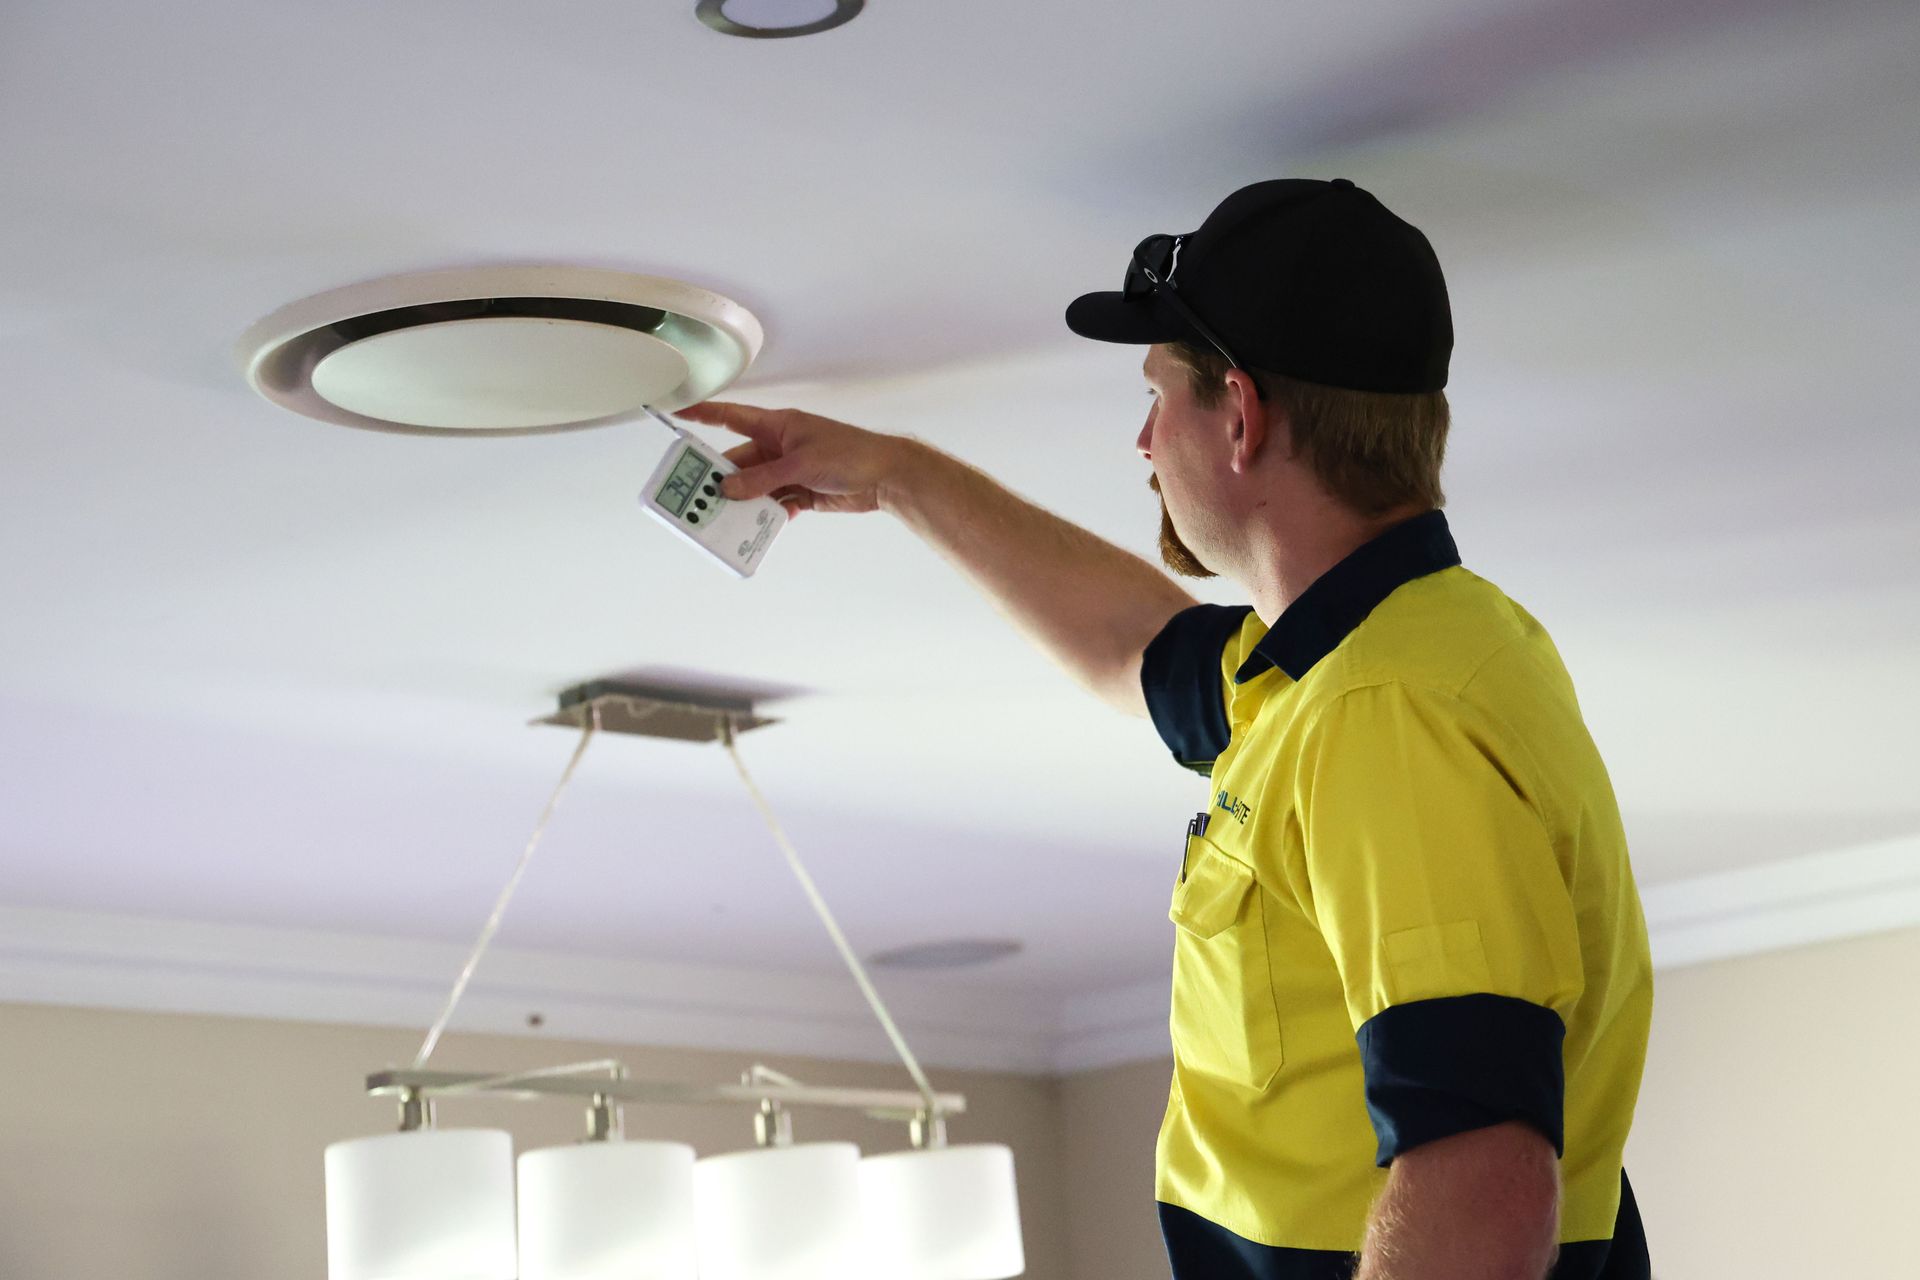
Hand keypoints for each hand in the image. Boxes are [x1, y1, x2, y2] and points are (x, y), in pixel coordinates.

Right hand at [673, 402, 912, 518]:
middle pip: (739, 462)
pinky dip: (768, 514)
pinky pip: (775, 503)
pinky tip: (760, 525)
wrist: (886, 476)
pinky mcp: (801, 492)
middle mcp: (780, 446)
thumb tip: (728, 487)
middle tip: (698, 494)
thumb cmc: (851, 453)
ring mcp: (790, 470)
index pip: (731, 417)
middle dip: (721, 478)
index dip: (703, 414)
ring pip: (755, 487)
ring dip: (744, 501)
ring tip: (724, 517)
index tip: (677, 413)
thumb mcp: (802, 464)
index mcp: (778, 426)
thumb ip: (763, 478)